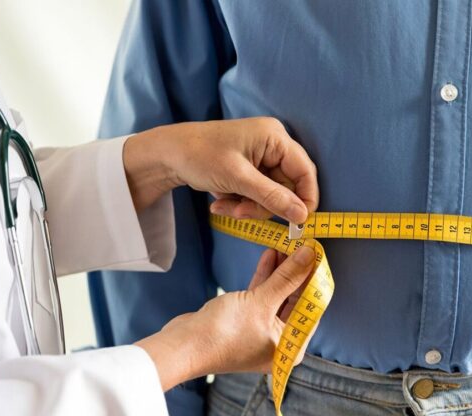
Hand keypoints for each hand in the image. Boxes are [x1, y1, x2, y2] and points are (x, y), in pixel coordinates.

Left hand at [122, 117, 317, 222]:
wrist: (166, 154)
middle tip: (240, 213)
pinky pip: (256, 193)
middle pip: (286, 186)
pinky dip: (240, 201)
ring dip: (248, 206)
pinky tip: (220, 200)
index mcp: (275, 137)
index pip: (305, 171)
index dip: (305, 198)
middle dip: (263, 205)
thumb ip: (273, 197)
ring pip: (270, 194)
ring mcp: (260, 157)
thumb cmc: (200, 156)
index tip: (298, 222)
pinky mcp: (249, 169)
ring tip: (223, 206)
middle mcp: (272, 144)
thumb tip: (302, 215)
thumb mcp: (238, 179)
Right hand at [136, 246, 315, 390]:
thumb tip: (310, 255)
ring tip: (287, 245)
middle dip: (297, 272)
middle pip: (295, 300)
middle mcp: (279, 340)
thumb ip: (287, 278)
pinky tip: (270, 255)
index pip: (312, 308)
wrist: (184, 345)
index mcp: (291, 346)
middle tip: (303, 245)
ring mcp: (261, 330)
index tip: (318, 254)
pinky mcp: (245, 319)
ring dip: (281, 270)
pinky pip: (261, 295)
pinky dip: (265, 277)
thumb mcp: (261, 302)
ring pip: (277, 295)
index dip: (315, 279)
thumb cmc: (224, 334)